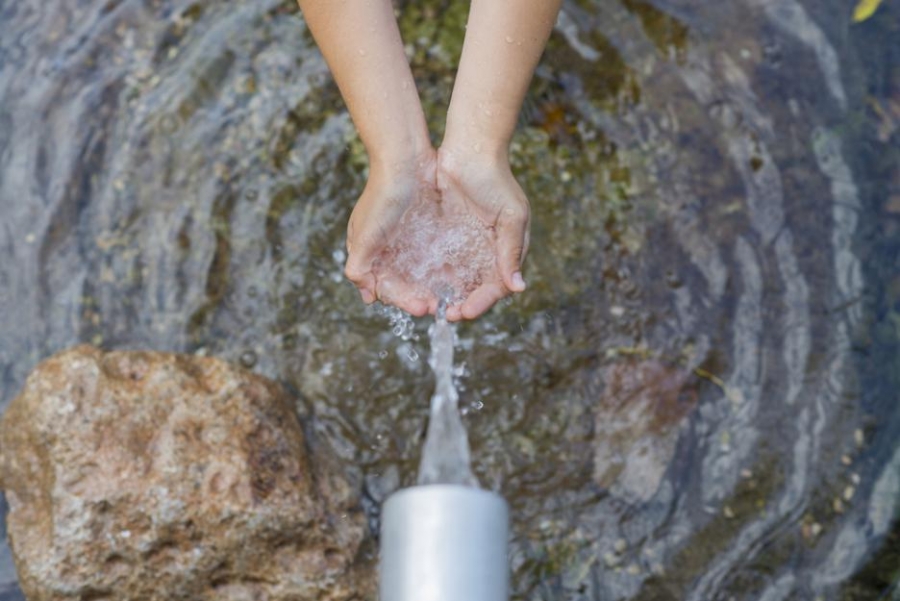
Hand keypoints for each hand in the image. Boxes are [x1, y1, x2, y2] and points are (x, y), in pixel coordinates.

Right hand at [344, 149, 438, 316]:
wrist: (405, 157)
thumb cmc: (382, 194)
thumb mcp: (365, 233)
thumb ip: (360, 265)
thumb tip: (366, 295)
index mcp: (368, 252)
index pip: (385, 288)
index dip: (403, 300)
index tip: (423, 308)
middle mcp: (386, 249)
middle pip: (404, 284)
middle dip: (420, 297)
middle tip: (441, 307)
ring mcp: (407, 239)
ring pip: (420, 274)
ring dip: (433, 288)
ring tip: (452, 297)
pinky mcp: (425, 229)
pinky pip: (434, 256)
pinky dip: (442, 270)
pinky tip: (457, 277)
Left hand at [436, 146, 529, 321]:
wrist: (470, 148)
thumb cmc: (495, 179)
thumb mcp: (510, 215)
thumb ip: (511, 251)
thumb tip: (518, 287)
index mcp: (507, 250)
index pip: (497, 286)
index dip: (481, 302)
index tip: (464, 311)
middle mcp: (487, 252)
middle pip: (476, 289)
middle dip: (462, 304)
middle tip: (445, 314)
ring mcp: (465, 244)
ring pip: (457, 280)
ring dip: (446, 295)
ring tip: (432, 306)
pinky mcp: (445, 236)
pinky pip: (439, 263)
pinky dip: (433, 277)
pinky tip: (422, 286)